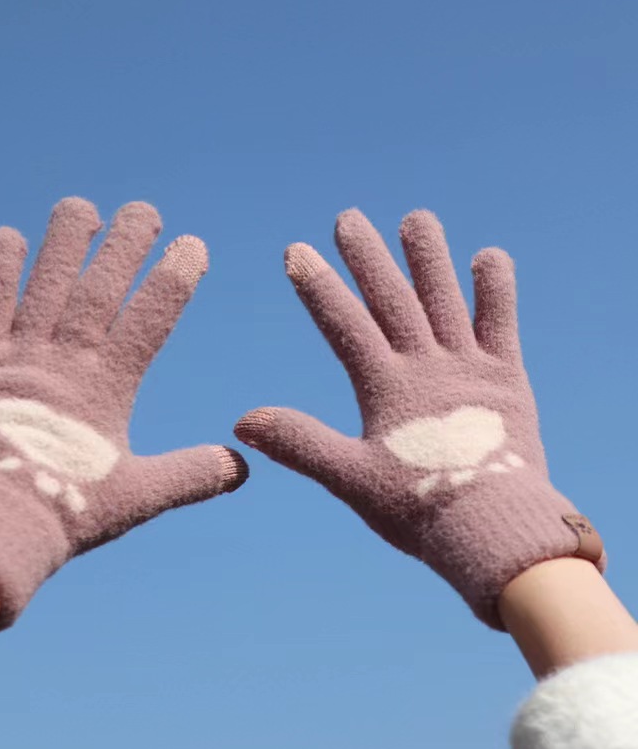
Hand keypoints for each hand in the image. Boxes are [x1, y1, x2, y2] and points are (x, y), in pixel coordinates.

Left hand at [0, 198, 247, 628]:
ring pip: (49, 281)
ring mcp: (22, 354)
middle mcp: (68, 359)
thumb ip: (193, 475)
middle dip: (126, 243)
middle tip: (144, 212)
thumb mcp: (141, 495)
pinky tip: (7, 235)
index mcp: (110, 386)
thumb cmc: (68, 511)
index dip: (175, 277)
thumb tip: (244, 465)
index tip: (193, 246)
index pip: (151, 317)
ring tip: (81, 207)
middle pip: (102, 285)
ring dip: (65, 241)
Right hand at [235, 208, 602, 628]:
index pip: (344, 324)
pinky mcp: (505, 379)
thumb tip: (243, 421)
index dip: (318, 287)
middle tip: (348, 217)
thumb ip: (299, 444)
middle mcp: (426, 365)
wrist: (495, 531)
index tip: (297, 252)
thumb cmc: (417, 508)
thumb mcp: (348, 479)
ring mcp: (467, 367)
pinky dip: (495, 289)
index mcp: (386, 386)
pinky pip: (500, 324)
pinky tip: (488, 256)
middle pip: (392, 299)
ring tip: (416, 218)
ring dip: (429, 257)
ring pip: (444, 299)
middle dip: (367, 257)